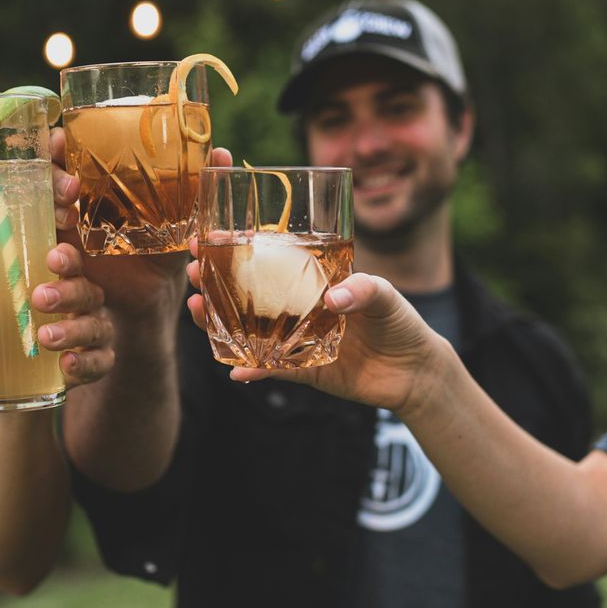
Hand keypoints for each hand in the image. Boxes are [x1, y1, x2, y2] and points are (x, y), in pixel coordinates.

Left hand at [0, 241, 111, 388]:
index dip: (68, 256)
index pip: (71, 260)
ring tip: (44, 336)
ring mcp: (95, 331)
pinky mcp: (98, 362)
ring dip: (72, 330)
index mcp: (62, 279)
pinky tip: (67, 364)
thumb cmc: (9, 327)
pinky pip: (100, 362)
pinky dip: (85, 363)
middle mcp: (84, 301)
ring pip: (95, 326)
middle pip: (87, 290)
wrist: (21, 378)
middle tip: (39, 298)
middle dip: (67, 292)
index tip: (51, 256)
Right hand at [44, 129, 232, 320]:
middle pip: (45, 176)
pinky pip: (44, 257)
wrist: (153, 297)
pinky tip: (59, 262)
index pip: (65, 148)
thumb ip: (196, 186)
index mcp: (96, 180)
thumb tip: (224, 153)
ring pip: (39, 213)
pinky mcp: (62, 264)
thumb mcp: (181, 218)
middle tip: (71, 191)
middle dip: (53, 178)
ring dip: (49, 214)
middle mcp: (72, 201)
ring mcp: (62, 232)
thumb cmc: (164, 247)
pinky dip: (50, 256)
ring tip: (67, 223)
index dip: (57, 142)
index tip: (63, 144)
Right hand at [185, 244, 449, 414]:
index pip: (268, 259)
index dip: (236, 248)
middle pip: (245, 292)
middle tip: (191, 270)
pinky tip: (233, 370)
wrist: (415, 372)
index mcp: (311, 279)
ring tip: (195, 309)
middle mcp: (296, 307)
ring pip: (247, 329)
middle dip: (213, 281)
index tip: (207, 235)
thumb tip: (334, 298)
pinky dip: (251, 370)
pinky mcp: (302, 370)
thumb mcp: (386, 295)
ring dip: (218, 322)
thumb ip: (364, 290)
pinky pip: (269, 369)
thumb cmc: (401, 321)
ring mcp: (295, 339)